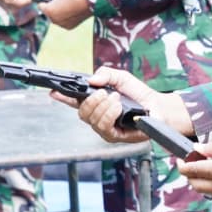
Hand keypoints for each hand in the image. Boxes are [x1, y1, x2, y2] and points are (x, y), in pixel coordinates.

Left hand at [39, 0, 92, 28]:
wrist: (90, 2)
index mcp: (48, 10)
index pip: (40, 5)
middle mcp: (53, 20)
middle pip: (48, 12)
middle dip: (52, 6)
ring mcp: (61, 24)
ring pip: (56, 17)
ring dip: (58, 12)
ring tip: (67, 4)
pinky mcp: (69, 27)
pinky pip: (63, 21)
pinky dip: (66, 16)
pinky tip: (72, 10)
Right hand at [70, 67, 193, 144]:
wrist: (157, 107)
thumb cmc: (139, 94)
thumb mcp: (121, 78)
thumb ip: (106, 74)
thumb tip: (91, 80)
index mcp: (96, 102)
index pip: (74, 101)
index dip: (62, 97)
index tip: (53, 92)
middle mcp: (97, 116)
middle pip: (81, 112)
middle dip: (91, 100)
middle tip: (104, 92)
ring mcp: (104, 128)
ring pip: (91, 119)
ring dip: (103, 106)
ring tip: (116, 99)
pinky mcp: (113, 136)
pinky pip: (103, 126)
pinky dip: (109, 114)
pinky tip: (118, 107)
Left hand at [178, 129, 211, 197]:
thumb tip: (197, 150)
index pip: (192, 171)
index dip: (182, 165)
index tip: (180, 159)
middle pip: (195, 185)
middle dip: (189, 174)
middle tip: (191, 162)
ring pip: (205, 191)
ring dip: (200, 180)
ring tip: (204, 165)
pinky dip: (211, 183)